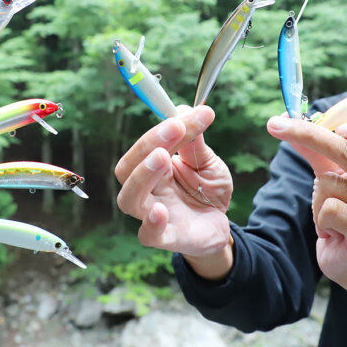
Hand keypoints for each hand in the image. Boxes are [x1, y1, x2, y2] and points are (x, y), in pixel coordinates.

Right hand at [115, 105, 233, 272]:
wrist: (220, 225)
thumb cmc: (206, 191)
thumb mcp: (207, 162)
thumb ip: (196, 142)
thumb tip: (187, 108)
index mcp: (153, 167)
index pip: (147, 145)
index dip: (162, 128)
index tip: (186, 115)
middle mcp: (147, 189)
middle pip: (127, 169)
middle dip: (146, 145)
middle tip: (174, 128)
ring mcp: (153, 214)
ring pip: (129, 199)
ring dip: (143, 175)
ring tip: (162, 157)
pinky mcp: (166, 238)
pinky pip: (148, 235)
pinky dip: (151, 223)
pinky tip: (160, 210)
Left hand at [266, 116, 346, 310]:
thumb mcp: (335, 175)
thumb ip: (318, 149)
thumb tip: (287, 119)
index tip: (338, 126)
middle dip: (310, 137)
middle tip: (275, 126)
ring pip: (332, 184)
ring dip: (319, 198)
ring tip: (333, 217)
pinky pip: (331, 209)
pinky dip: (321, 217)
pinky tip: (333, 231)